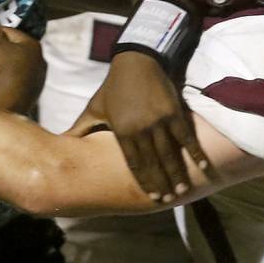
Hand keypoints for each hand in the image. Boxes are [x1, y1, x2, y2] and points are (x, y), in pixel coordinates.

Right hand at [0, 12, 45, 113]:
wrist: (9, 102)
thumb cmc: (4, 68)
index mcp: (33, 46)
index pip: (10, 31)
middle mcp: (39, 62)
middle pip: (13, 49)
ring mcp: (35, 80)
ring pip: (14, 67)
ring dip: (1, 65)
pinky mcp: (29, 96)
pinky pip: (13, 82)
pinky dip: (3, 79)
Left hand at [91, 51, 207, 201]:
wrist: (134, 61)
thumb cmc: (112, 87)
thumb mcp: (94, 107)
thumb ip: (80, 127)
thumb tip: (61, 141)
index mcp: (122, 131)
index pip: (134, 164)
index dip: (144, 181)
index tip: (152, 197)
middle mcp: (141, 129)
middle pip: (153, 163)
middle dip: (162, 183)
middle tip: (169, 201)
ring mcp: (159, 121)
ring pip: (170, 154)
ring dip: (178, 173)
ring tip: (183, 191)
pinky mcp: (173, 111)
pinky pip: (186, 136)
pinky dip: (195, 152)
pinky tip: (202, 165)